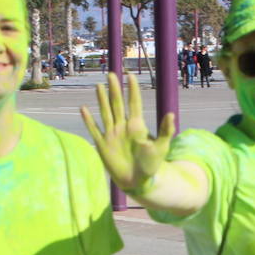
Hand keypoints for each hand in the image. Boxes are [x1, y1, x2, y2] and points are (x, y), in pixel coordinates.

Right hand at [80, 72, 174, 196]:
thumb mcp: (161, 147)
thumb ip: (165, 130)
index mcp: (137, 125)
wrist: (138, 181)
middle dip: (115, 89)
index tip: (131, 75)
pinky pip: (94, 130)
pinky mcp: (103, 145)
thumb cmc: (151, 165)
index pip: (134, 103)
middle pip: (118, 104)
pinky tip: (83, 109)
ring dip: (102, 100)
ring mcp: (112, 135)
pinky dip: (88, 120)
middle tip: (112, 74)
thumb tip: (170, 114)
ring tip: (99, 85)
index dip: (132, 90)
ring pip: (106, 112)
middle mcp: (123, 127)